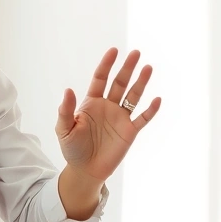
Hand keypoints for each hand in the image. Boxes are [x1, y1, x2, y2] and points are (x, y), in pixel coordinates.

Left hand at [55, 48, 160, 182]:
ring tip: (148, 68)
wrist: (86, 171)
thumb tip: (68, 90)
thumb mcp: (64, 129)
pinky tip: (157, 99)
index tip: (114, 51)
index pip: (101, 78)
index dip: (107, 64)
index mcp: (92, 102)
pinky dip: (150, 110)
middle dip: (128, 68)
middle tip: (136, 53)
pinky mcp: (130, 132)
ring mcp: (120, 118)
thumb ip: (66, 110)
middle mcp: (108, 106)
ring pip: (133, 96)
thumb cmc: (72, 149)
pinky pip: (142, 119)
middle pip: (120, 83)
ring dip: (141, 83)